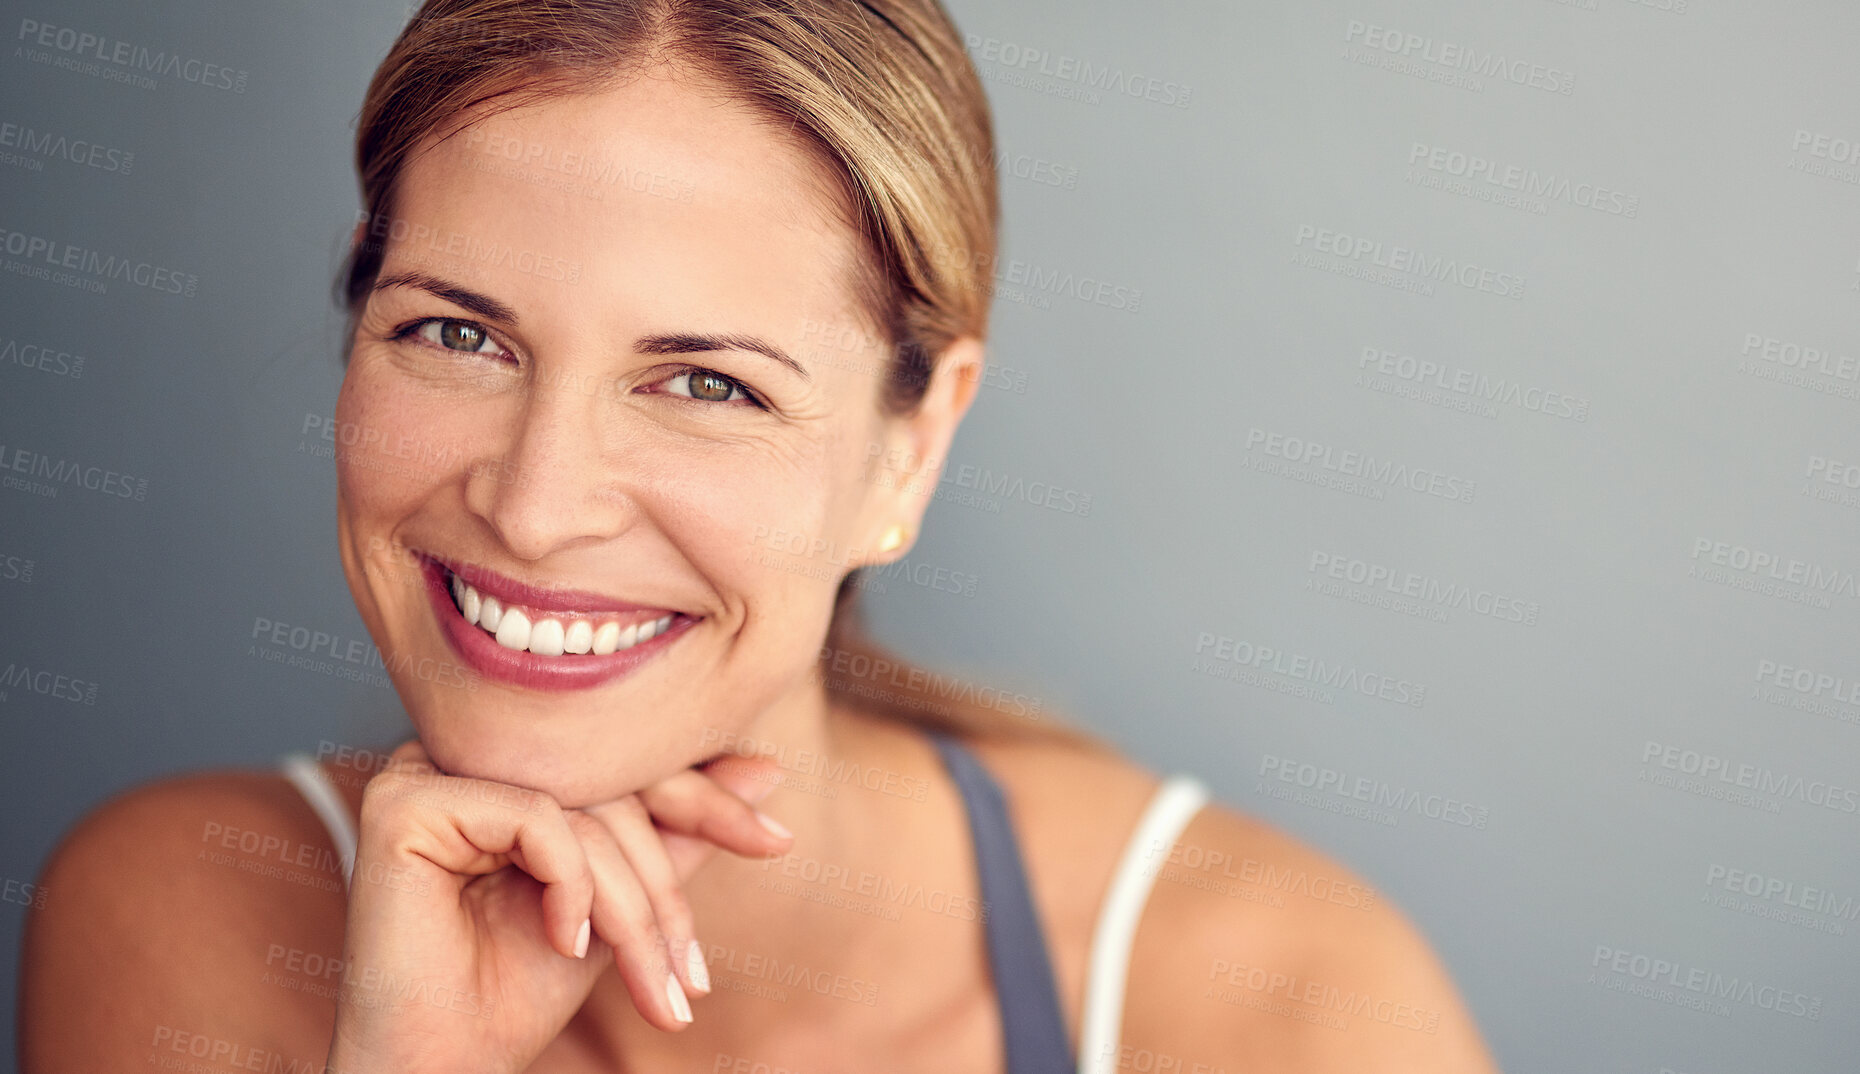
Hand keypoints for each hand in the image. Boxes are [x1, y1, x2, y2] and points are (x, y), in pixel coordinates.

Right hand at [324, 739, 789, 1073]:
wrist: (445, 1068)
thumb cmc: (516, 990)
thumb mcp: (620, 903)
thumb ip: (677, 834)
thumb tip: (766, 765)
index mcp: (509, 764)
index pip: (626, 758)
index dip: (706, 799)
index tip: (778, 842)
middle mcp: (465, 752)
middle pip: (610, 781)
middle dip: (665, 885)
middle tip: (693, 973)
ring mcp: (426, 768)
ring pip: (582, 806)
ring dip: (632, 906)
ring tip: (650, 983)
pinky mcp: (404, 800)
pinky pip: (537, 817)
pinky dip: (572, 886)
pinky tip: (564, 943)